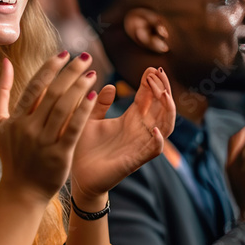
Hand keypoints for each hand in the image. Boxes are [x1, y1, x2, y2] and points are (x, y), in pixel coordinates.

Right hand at [0, 52, 98, 202]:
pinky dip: (84, 110)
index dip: (50, 68)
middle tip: (85, 57)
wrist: (22, 191)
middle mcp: (29, 128)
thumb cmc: (11, 154)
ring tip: (92, 73)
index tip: (65, 53)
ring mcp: (44, 142)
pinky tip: (94, 95)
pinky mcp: (60, 154)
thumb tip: (5, 62)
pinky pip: (74, 128)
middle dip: (70, 72)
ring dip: (79, 87)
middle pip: (52, 94)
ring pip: (64, 108)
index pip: (34, 87)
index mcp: (15, 119)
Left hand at [70, 67, 175, 205]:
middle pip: (161, 107)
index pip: (148, 97)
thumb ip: (99, 103)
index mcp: (129, 119)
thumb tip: (109, 85)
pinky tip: (154, 128)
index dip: (153, 82)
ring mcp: (139, 145)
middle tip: (158, 73)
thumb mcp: (89, 119)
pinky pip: (154, 150)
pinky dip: (158, 140)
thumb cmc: (83, 147)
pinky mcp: (135, 161)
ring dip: (167, 109)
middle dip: (163, 89)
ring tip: (163, 94)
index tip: (152, 67)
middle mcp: (139, 130)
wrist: (77, 177)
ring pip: (165, 125)